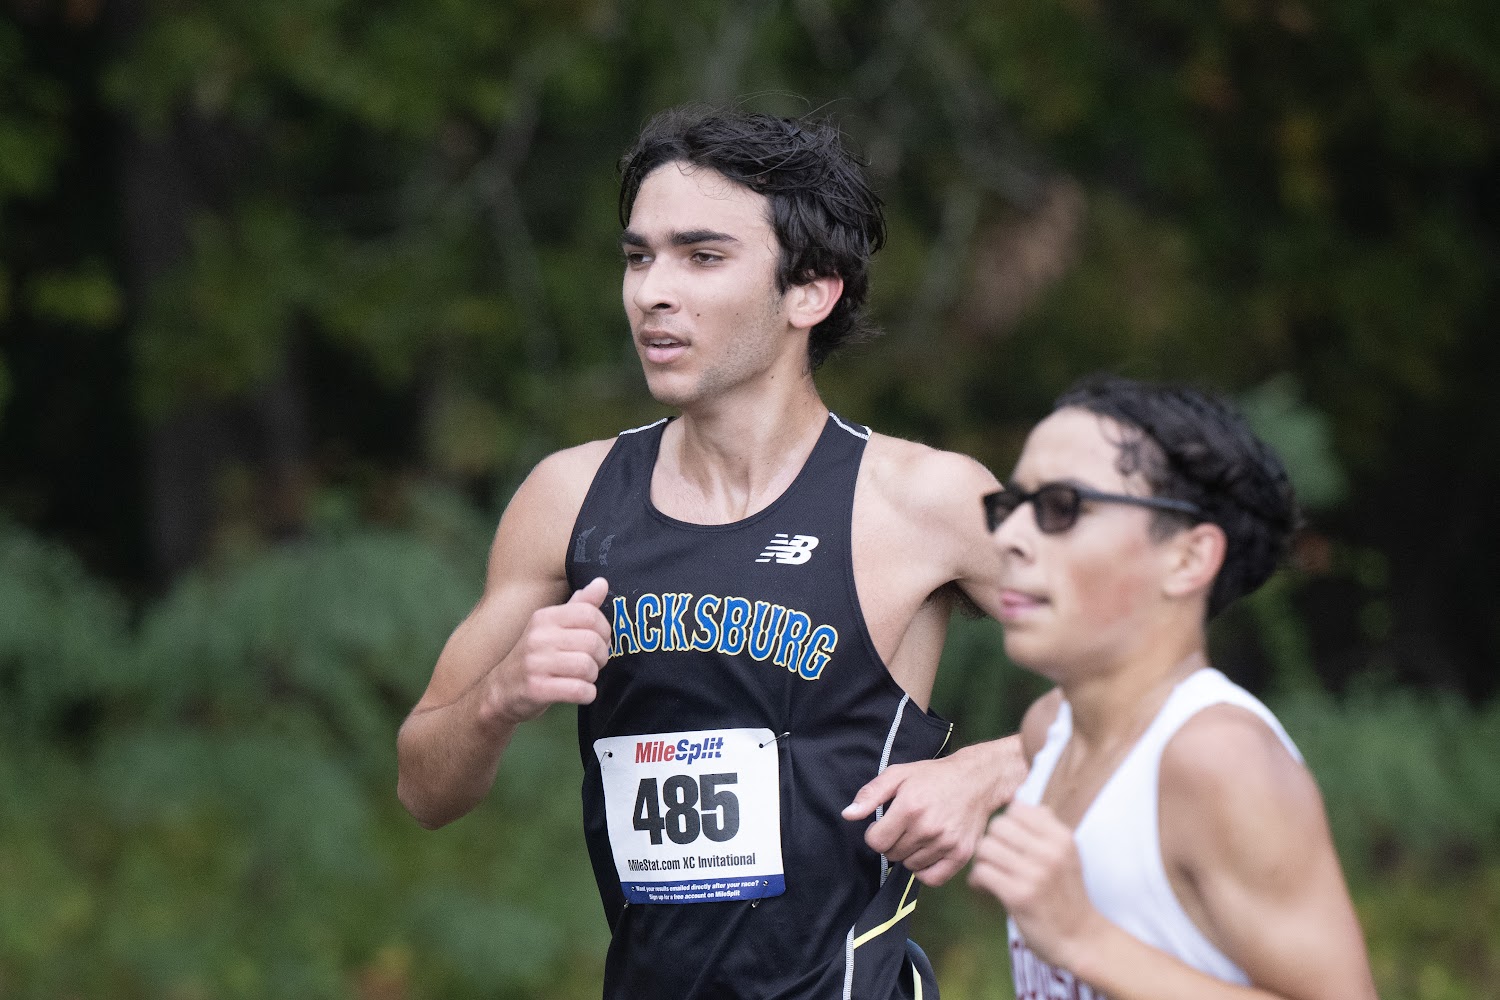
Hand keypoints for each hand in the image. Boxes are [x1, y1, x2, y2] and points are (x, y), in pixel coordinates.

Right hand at [482, 577, 611, 725]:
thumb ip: (579, 605)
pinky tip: (580, 691)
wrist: (501, 690)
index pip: (589, 614)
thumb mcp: (552, 626)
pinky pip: (579, 690)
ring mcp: (535, 663)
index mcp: (545, 617)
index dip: (604, 629)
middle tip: (594, 662)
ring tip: (584, 677)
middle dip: (602, 656)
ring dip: (593, 676)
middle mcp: (538, 637)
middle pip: (592, 642)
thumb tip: (602, 582)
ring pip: (587, 667)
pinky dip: (587, 694)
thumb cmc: (535, 656)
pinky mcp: (536, 689)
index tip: (600, 640)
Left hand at [841, 735, 1027, 885]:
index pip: (876, 842)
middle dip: (893, 842)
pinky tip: (928, 852)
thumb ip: (871, 794)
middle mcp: (928, 828)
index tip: (887, 823)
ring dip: (910, 854)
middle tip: (907, 825)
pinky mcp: (961, 855)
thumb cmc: (933, 776)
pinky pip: (931, 879)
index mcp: (910, 807)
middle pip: (892, 855)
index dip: (876, 834)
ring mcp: (946, 843)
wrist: (976, 780)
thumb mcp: (898, 774)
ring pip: (910, 866)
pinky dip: (925, 870)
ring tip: (921, 833)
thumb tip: (848, 815)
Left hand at [968, 802, 1098, 968]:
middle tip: (995, 859)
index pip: (1017, 809)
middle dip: (992, 842)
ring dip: (982, 861)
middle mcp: (1050, 851)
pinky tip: (986, 888)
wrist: (1080, 938)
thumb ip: (1046, 827)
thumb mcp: (1067, 854)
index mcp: (1061, 837)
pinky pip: (982, 872)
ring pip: (986, 847)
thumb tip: (1019, 801)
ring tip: (991, 873)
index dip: (1007, 824)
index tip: (1008, 842)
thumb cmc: (1067, 894)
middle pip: (997, 826)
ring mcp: (1035, 874)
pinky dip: (978, 880)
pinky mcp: (1019, 896)